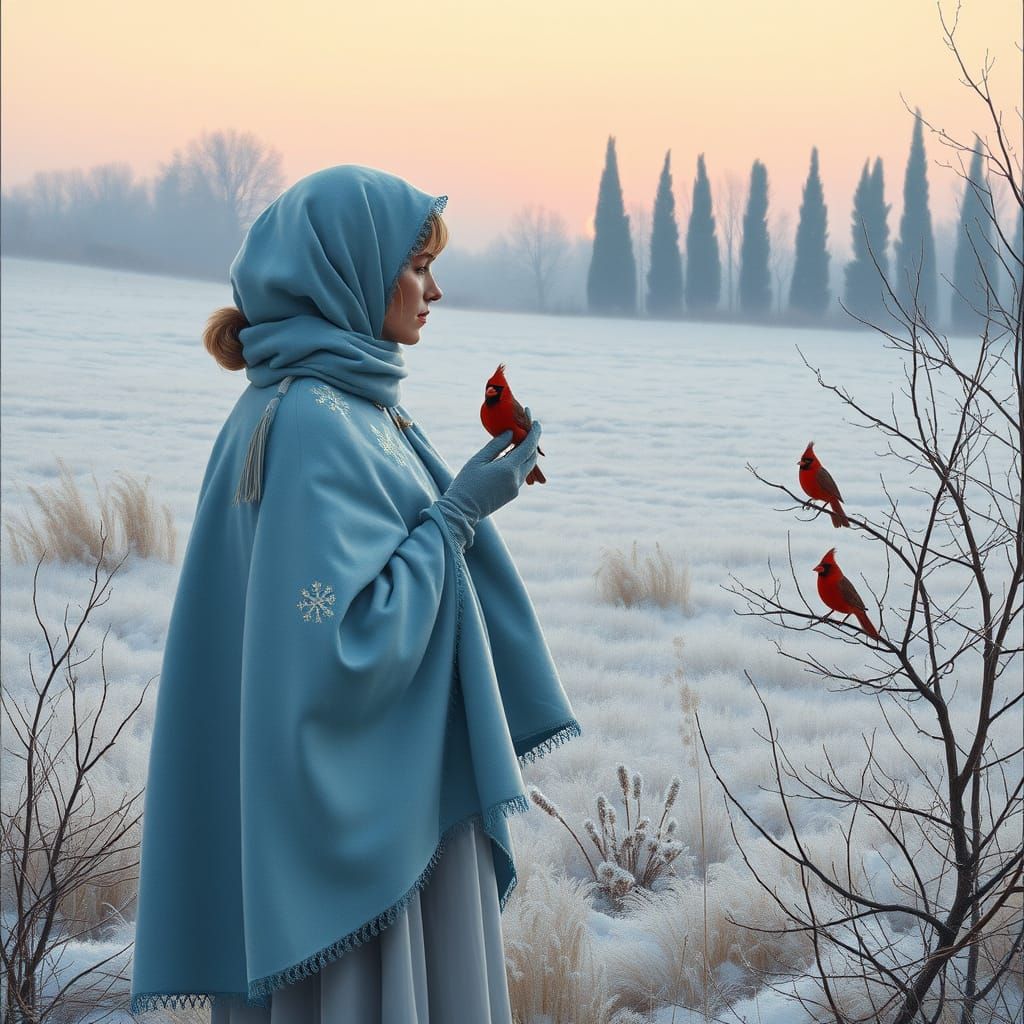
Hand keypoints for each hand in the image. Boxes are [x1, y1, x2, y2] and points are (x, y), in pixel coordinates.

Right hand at [420, 416, 541, 550]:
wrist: (461, 510)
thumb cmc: (466, 483)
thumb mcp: (478, 460)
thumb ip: (496, 445)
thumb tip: (511, 433)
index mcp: (508, 469)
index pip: (528, 447)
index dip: (534, 433)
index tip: (537, 422)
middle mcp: (516, 480)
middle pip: (532, 458)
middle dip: (532, 443)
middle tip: (527, 429)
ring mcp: (515, 489)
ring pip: (527, 467)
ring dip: (526, 453)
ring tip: (518, 440)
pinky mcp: (511, 494)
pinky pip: (520, 474)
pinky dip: (519, 463)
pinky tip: (510, 455)